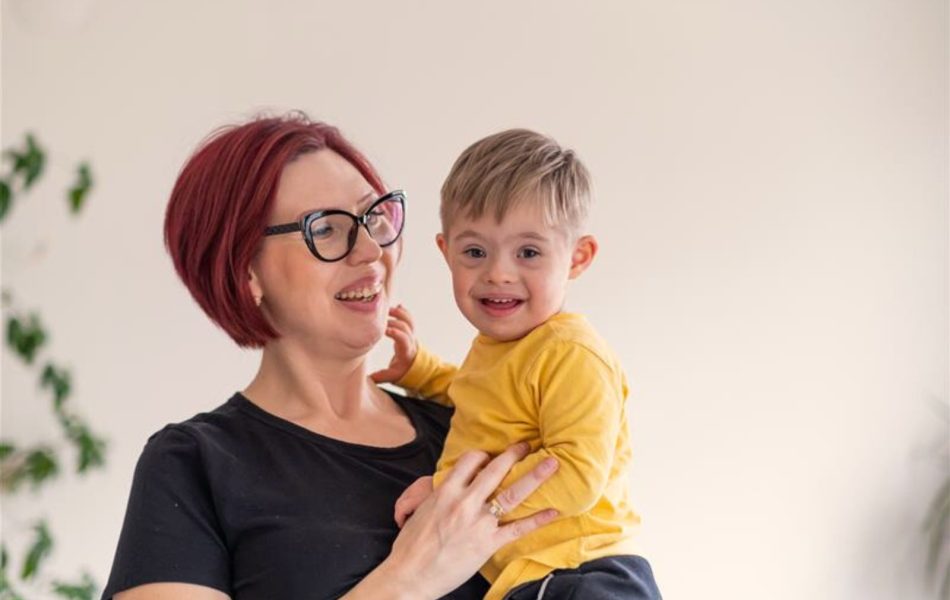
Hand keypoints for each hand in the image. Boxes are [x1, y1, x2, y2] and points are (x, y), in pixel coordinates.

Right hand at [370, 305, 417, 383]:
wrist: (417, 366)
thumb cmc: (404, 370)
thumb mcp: (393, 376)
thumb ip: (381, 376)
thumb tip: (367, 378)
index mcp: (406, 351)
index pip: (403, 339)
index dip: (396, 333)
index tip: (386, 330)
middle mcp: (411, 341)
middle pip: (405, 327)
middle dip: (394, 321)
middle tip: (380, 319)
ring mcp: (412, 334)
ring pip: (409, 320)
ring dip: (399, 313)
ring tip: (387, 309)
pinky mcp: (410, 330)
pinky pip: (409, 318)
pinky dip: (404, 311)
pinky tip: (397, 306)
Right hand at [374, 443, 559, 599]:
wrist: (410, 575)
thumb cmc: (410, 546)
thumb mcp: (422, 510)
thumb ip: (439, 495)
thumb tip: (449, 486)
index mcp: (446, 491)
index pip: (470, 461)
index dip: (483, 455)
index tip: (490, 456)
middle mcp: (464, 502)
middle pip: (495, 470)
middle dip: (514, 454)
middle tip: (527, 446)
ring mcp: (479, 522)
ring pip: (513, 493)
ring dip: (534, 476)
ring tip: (552, 464)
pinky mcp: (488, 543)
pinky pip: (518, 528)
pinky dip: (537, 519)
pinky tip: (553, 511)